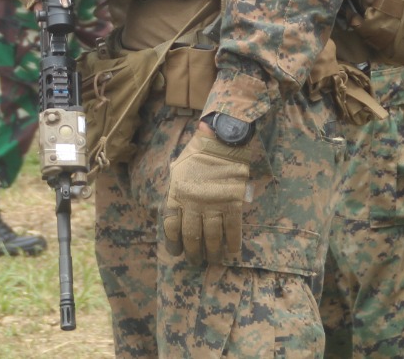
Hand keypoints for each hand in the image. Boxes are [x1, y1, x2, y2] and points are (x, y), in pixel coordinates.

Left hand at [163, 131, 253, 264]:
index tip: (177, 252)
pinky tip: (232, 250)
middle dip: (193, 252)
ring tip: (214, 260)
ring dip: (212, 251)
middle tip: (196, 261)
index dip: (174, 242)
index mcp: (177, 195)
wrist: (220, 143)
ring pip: (211, 236)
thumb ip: (176, 192)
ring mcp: (213, 204)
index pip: (172, 226)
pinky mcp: (231, 203)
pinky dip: (232, 242)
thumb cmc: (196, 156)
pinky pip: (232, 229)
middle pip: (191, 236)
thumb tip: (175, 211)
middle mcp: (193, 203)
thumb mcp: (177, 172)